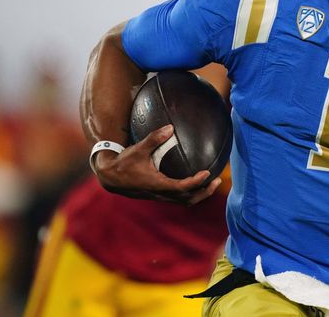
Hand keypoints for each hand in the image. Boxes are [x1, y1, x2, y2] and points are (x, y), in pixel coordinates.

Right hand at [92, 124, 219, 204]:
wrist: (110, 178)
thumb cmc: (124, 162)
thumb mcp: (138, 149)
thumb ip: (154, 138)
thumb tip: (170, 127)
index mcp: (157, 184)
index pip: (181, 187)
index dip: (196, 182)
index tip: (207, 173)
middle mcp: (160, 194)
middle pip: (188, 200)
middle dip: (204, 192)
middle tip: (218, 181)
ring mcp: (160, 196)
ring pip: (184, 201)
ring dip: (199, 195)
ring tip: (212, 183)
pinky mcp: (159, 195)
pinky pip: (179, 199)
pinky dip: (191, 193)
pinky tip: (197, 182)